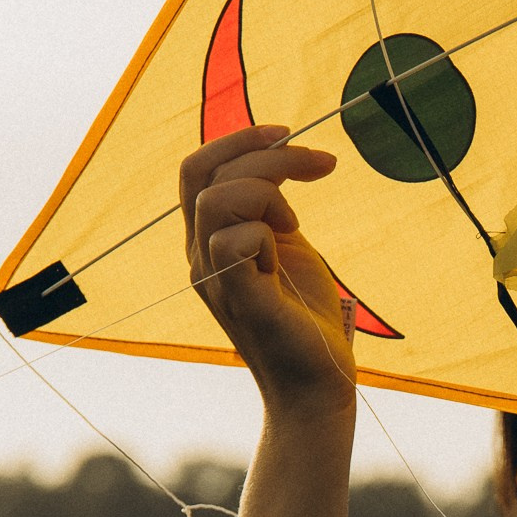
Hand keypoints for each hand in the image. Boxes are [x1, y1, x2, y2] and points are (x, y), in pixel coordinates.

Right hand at [181, 125, 354, 412]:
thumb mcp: (286, 243)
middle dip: (267, 154)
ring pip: (217, 200)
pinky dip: (267, 234)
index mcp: (206, 239)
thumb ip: (271, 205)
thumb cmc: (304, 314)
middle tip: (320, 165)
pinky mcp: (238, 300)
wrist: (318, 382)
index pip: (196, 168)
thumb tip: (281, 158)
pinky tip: (286, 254)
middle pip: (205, 173)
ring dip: (268, 195)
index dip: (238, 139)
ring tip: (295, 227)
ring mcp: (214, 279)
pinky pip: (233, 242)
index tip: (288, 134)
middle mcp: (199, 256)